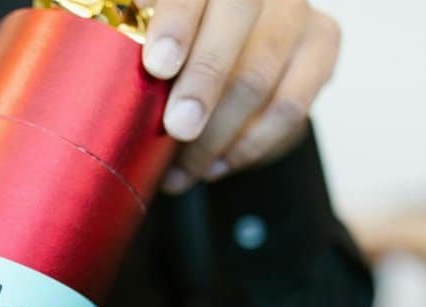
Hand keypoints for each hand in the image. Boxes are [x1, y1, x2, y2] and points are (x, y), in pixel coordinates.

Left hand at [139, 0, 340, 192]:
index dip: (177, 22)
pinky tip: (214, 168)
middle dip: (204, 79)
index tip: (157, 65)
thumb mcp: (146, 43)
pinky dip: (247, 146)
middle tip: (177, 128)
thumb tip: (103, 69)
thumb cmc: (172, 54)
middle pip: (237, 17)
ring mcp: (293, 8)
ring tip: (182, 171)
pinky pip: (290, 105)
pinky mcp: (323, 41)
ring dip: (216, 134)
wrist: (233, 60)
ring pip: (260, 74)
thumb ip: (131, 43)